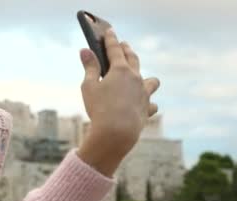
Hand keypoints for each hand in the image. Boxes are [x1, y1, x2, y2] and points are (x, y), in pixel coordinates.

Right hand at [76, 29, 159, 175]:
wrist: (116, 133)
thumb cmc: (99, 108)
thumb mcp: (89, 87)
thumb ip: (89, 68)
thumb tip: (84, 51)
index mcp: (120, 70)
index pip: (115, 49)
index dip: (111, 39)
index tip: (109, 32)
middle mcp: (136, 78)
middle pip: (133, 59)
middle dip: (127, 51)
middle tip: (123, 45)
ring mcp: (144, 93)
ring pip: (151, 81)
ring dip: (146, 78)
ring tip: (140, 79)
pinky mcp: (147, 109)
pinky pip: (151, 103)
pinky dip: (147, 103)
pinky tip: (142, 105)